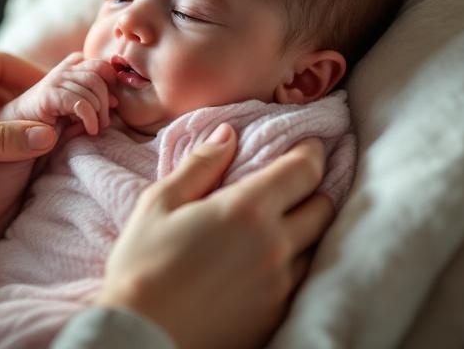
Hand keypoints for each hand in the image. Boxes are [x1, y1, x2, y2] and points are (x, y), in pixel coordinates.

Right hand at [0, 52, 116, 135]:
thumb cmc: (30, 152)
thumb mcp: (64, 131)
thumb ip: (83, 114)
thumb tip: (114, 102)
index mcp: (57, 83)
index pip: (92, 63)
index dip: (109, 79)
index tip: (114, 106)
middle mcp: (51, 79)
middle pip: (96, 67)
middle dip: (108, 94)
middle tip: (104, 122)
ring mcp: (44, 87)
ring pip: (91, 80)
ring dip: (101, 108)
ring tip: (96, 129)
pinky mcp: (40, 100)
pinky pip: (75, 97)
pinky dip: (90, 115)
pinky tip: (90, 131)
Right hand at [96, 124, 334, 348]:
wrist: (142, 337)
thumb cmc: (141, 266)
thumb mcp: (160, 203)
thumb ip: (200, 165)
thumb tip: (228, 134)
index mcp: (247, 211)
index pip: (303, 171)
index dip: (311, 152)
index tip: (308, 144)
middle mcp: (276, 246)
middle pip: (322, 207)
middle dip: (313, 188)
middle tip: (295, 182)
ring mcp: (281, 285)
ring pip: (317, 246)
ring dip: (305, 228)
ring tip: (282, 222)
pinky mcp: (277, 315)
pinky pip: (302, 280)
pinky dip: (294, 262)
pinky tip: (269, 260)